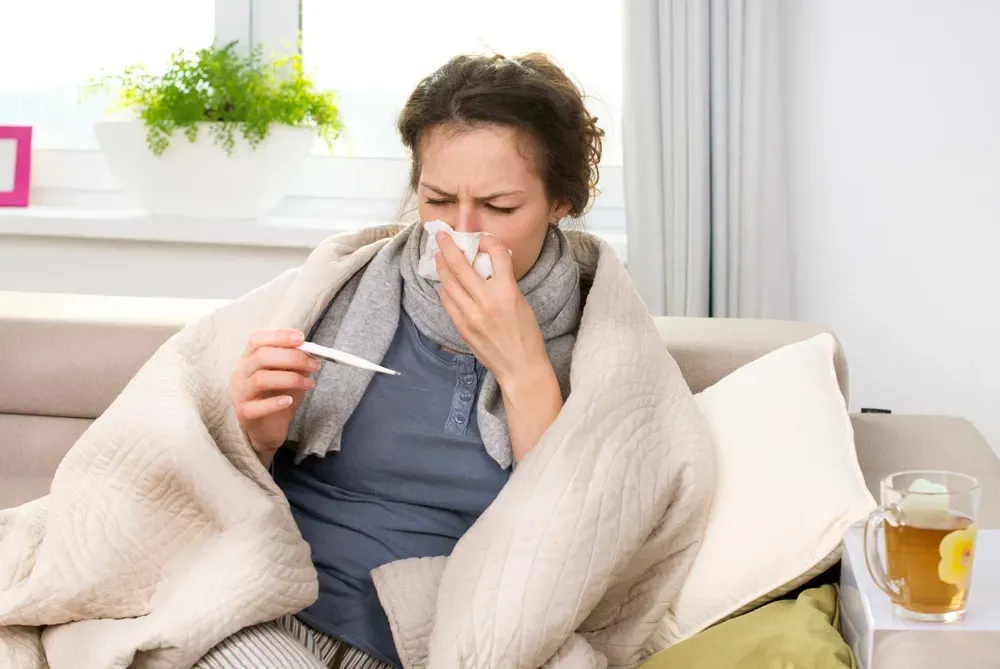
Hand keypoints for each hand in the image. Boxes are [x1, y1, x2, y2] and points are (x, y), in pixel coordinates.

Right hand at [230, 328, 319, 464]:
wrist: (269, 428)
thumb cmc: (278, 396)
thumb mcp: (289, 375)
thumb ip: (295, 363)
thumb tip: (310, 351)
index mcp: (249, 359)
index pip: (257, 339)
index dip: (279, 335)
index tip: (301, 338)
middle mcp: (240, 373)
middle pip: (262, 356)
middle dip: (292, 357)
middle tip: (314, 365)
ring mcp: (239, 393)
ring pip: (261, 379)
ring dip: (290, 379)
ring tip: (309, 384)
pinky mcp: (244, 413)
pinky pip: (258, 406)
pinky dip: (276, 402)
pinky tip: (289, 401)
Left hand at [435, 233, 551, 393]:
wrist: (519, 367)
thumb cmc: (526, 335)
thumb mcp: (521, 302)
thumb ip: (504, 282)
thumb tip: (487, 265)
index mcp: (508, 292)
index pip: (495, 254)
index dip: (487, 241)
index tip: (482, 239)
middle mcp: (487, 301)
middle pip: (461, 265)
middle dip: (448, 246)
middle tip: (441, 236)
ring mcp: (471, 315)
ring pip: (449, 282)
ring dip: (442, 266)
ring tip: (439, 256)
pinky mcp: (462, 327)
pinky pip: (447, 301)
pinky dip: (445, 288)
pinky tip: (445, 282)